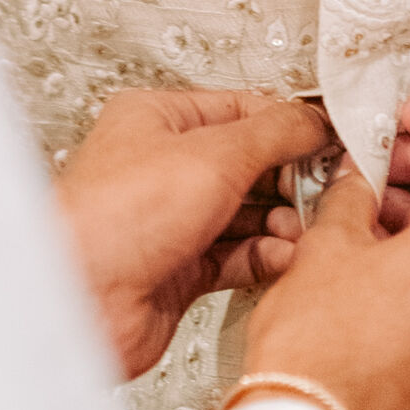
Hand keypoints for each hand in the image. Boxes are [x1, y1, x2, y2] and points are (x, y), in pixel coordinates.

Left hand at [55, 89, 333, 380]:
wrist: (80, 300)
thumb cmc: (115, 217)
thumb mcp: (213, 155)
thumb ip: (273, 133)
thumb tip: (313, 119)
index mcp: (158, 119)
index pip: (240, 109)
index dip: (288, 124)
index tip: (330, 140)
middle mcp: (162, 166)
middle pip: (247, 163)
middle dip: (288, 179)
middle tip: (321, 190)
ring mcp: (170, 220)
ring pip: (245, 213)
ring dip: (281, 221)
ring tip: (302, 228)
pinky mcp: (178, 270)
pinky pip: (235, 255)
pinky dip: (264, 255)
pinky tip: (282, 257)